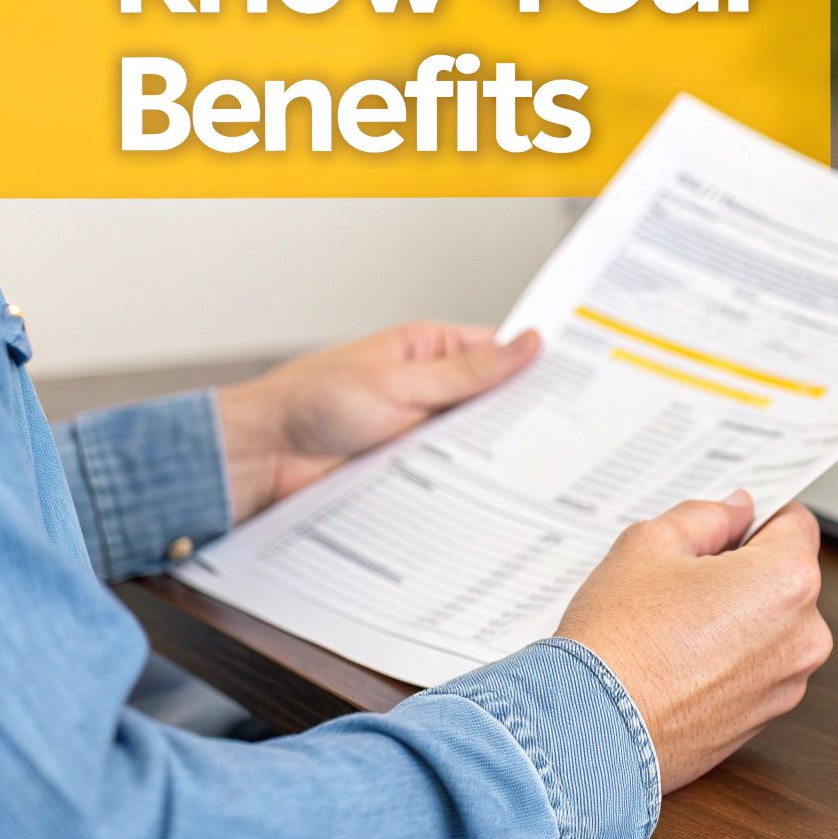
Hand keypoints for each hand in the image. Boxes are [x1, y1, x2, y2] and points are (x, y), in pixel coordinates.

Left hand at [216, 322, 540, 521]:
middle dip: (523, 417)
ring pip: (477, 445)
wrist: (259, 460)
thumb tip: (527, 343)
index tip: (577, 380)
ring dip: (495, 456)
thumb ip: (468, 371)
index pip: (499, 353)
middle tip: (569, 432)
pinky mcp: (411, 473)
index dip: (536, 365)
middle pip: (494, 403)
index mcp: (428, 351)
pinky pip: (452, 479)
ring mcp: (421, 434)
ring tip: (537, 466)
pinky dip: (469, 486)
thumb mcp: (399, 382)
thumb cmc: (309, 403)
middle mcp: (428, 391)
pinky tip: (494, 495)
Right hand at [557, 491, 831, 792]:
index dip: (758, 516)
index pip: (795, 523)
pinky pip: (756, 669)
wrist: (590, 730)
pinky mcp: (764, 719)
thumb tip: (735, 511)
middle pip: (784, 578)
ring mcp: (787, 683)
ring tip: (676, 625)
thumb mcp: (650, 544)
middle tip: (685, 578)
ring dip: (738, 617)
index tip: (729, 524)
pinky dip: (729, 660)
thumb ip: (705, 517)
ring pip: (771, 626)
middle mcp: (803, 635)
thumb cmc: (619, 642)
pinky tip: (680, 660)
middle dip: (743, 570)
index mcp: (787, 581)